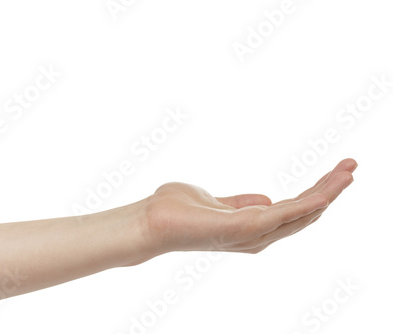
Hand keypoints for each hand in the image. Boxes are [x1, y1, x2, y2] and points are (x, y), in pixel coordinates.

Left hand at [144, 158, 356, 253]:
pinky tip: (325, 191)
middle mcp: (257, 236)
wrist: (150, 221)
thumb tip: (267, 199)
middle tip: (352, 166)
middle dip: (330, 190)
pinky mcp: (243, 228)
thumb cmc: (176, 211)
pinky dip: (307, 204)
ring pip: (301, 214)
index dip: (317, 192)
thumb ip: (242, 202)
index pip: (293, 210)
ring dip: (327, 193)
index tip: (336, 171)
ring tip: (348, 171)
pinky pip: (283, 215)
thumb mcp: (218, 202)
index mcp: (252, 228)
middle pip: (304, 213)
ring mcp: (251, 234)